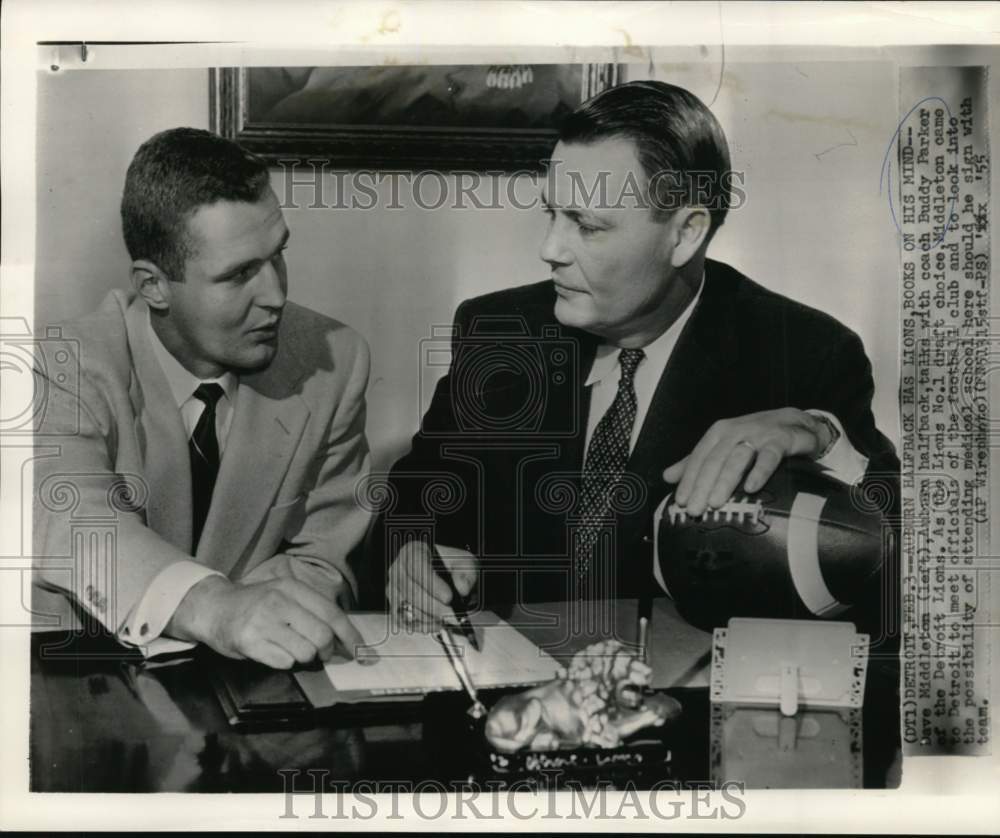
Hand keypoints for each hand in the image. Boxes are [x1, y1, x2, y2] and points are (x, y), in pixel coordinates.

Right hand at [167, 575, 368, 668]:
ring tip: (292, 649)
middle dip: (327, 650)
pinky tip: (273, 652)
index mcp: (292, 587)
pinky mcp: (249, 641)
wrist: (213, 608)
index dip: (349, 634)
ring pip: (305, 652)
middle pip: (322, 635)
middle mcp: (278, 601)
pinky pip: (284, 662)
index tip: (359, 650)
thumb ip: (310, 610)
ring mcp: (263, 621)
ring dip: (304, 657)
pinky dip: (284, 662)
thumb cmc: (255, 605)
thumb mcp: (283, 594)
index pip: (331, 613)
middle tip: (321, 654)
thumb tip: (343, 636)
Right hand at [386, 541, 478, 628]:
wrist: (446, 577)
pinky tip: (437, 624)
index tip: (448, 597)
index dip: (432, 584)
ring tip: (448, 619)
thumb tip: (462, 588)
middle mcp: (398, 569)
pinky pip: (403, 621)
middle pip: (411, 590)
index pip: (417, 566)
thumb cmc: (452, 567)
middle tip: (453, 615)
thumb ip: (467, 573)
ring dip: (430, 617)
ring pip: (407, 607)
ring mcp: (394, 589)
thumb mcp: (465, 563)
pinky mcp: (395, 607)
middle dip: (434, 606)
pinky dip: (422, 626)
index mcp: (413, 551)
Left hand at [661, 408, 832, 516]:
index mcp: (718, 433)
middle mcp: (735, 431)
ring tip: (715, 503)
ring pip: (737, 458)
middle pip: (714, 460)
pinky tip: (751, 488)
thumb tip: (667, 476)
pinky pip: (769, 457)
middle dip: (702, 486)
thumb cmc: (755, 438)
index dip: (688, 480)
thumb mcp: (723, 447)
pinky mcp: (780, 440)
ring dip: (725, 481)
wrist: (796, 423)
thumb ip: (696, 462)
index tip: (681, 502)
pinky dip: (759, 472)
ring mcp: (758, 435)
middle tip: (694, 510)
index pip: (699, 458)